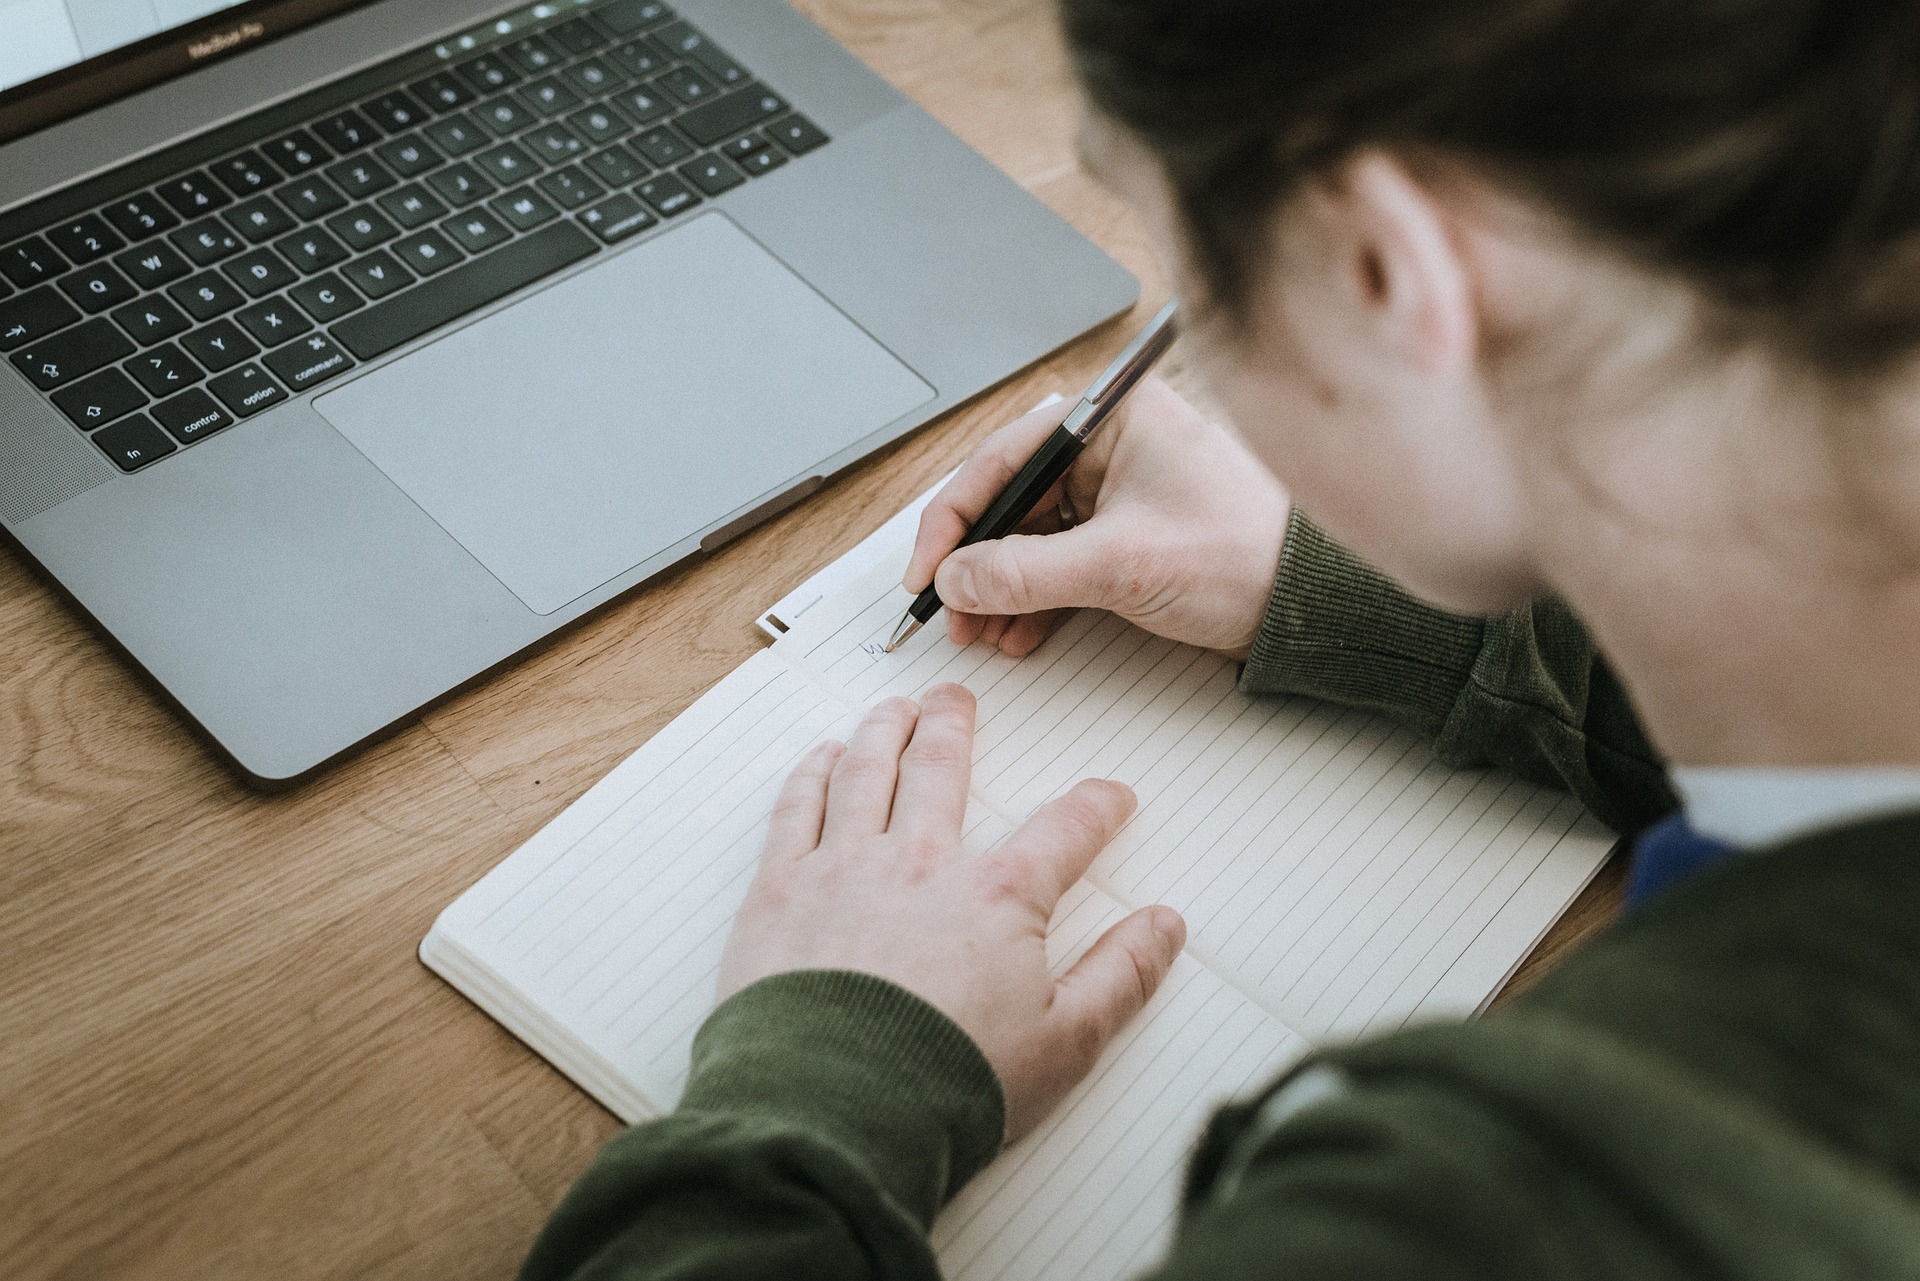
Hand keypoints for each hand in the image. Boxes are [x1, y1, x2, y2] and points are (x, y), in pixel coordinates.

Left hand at [718, 684, 1185, 1140]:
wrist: (835, 1112)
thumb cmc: (945, 1085)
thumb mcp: (1065, 1042)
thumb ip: (1121, 975)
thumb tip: (1165, 926)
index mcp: (997, 897)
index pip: (1063, 830)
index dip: (1096, 807)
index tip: (1110, 796)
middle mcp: (921, 862)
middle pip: (942, 770)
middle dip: (954, 726)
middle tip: (956, 699)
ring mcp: (845, 868)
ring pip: (868, 772)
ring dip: (884, 730)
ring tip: (892, 708)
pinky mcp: (781, 890)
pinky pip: (797, 808)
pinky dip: (812, 773)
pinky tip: (822, 757)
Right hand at [905, 376, 1290, 657]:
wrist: (1309, 602)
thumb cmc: (1244, 553)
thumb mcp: (1120, 564)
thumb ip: (1027, 572)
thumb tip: (957, 579)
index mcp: (1109, 418)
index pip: (1001, 460)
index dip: (953, 520)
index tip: (928, 572)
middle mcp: (1108, 445)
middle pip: (1009, 500)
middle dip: (976, 563)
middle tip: (951, 611)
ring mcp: (1117, 490)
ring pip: (1030, 537)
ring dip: (999, 587)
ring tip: (983, 631)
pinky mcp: (1127, 533)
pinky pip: (1059, 561)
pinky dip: (1034, 598)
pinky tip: (1018, 632)